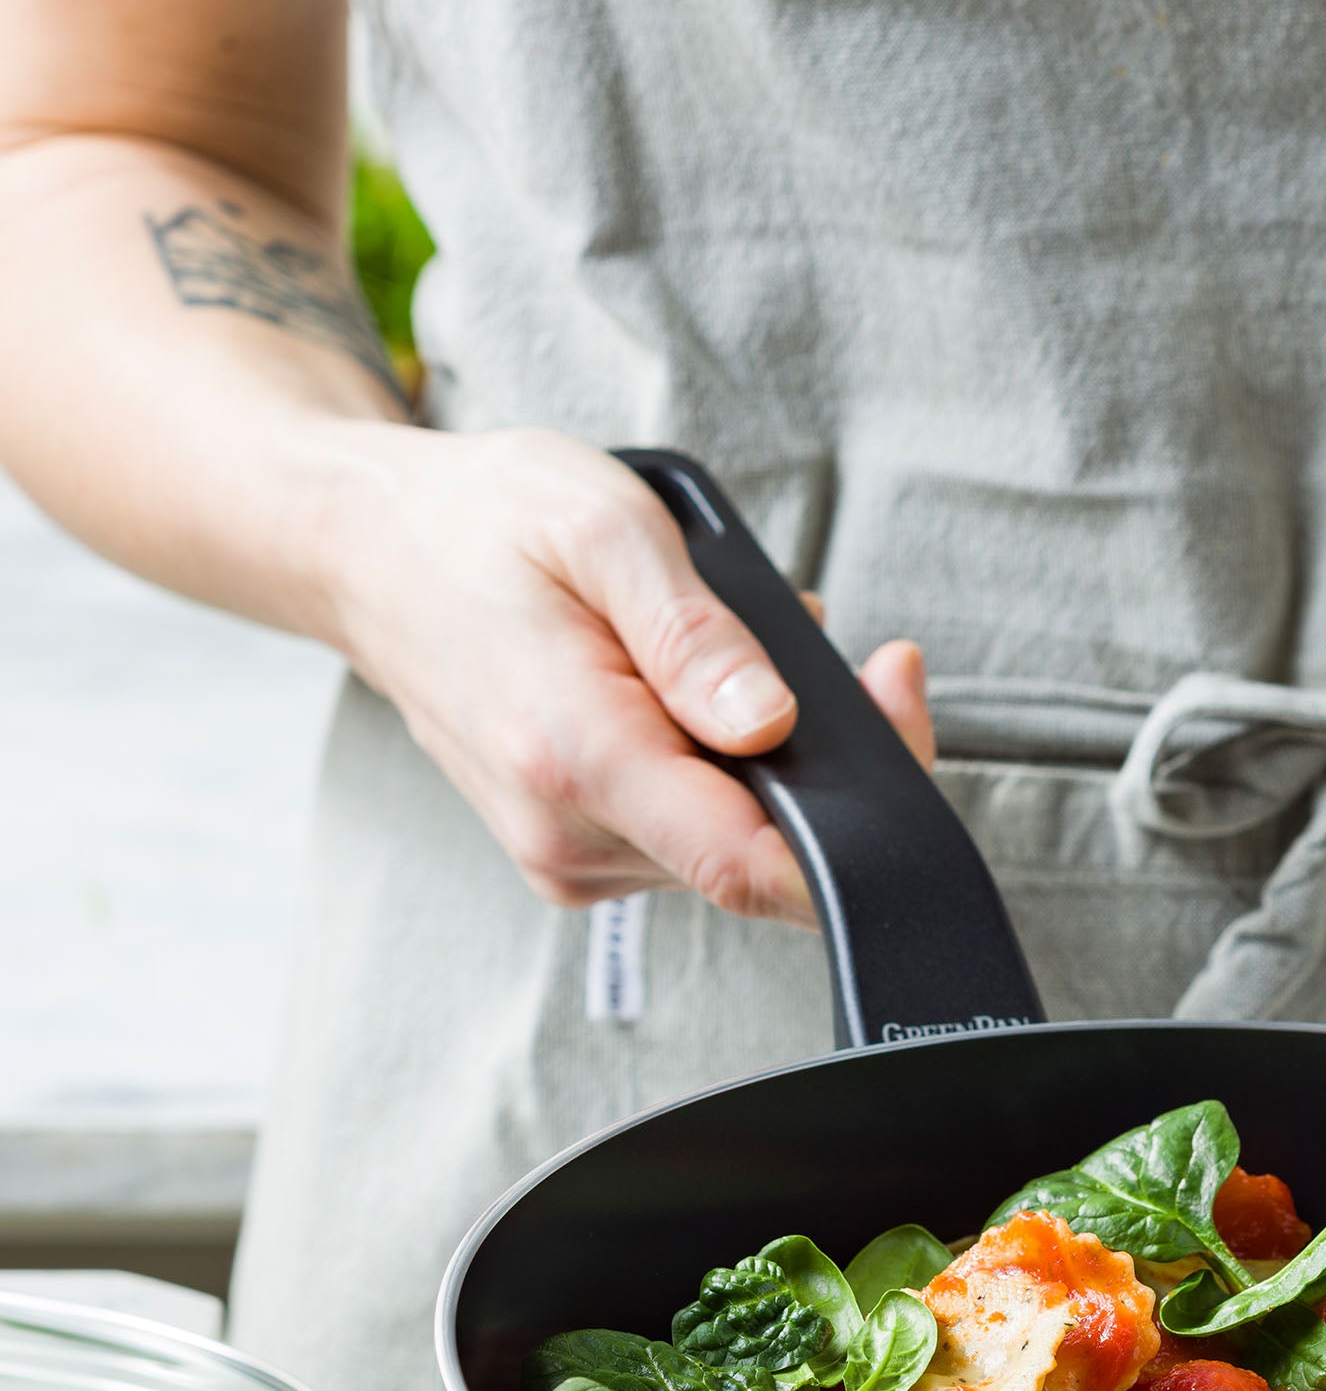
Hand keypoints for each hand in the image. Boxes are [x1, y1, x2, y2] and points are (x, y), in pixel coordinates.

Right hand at [312, 425, 933, 921]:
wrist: (369, 555)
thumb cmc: (480, 523)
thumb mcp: (601, 524)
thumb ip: (694, 632)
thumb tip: (771, 720)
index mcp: (575, 761)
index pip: (750, 867)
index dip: (853, 827)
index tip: (891, 722)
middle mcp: (568, 837)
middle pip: (760, 856)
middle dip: (826, 763)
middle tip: (846, 652)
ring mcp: (570, 858)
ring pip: (733, 845)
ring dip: (768, 759)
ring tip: (729, 656)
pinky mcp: (579, 856)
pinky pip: (694, 835)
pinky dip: (722, 771)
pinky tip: (695, 695)